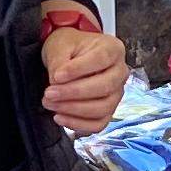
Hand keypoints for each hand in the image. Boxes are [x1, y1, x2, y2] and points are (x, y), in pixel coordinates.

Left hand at [38, 9, 128, 132]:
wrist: (71, 56)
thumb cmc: (69, 47)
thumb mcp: (60, 45)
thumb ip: (59, 61)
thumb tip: (57, 83)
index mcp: (113, 49)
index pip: (100, 60)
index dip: (78, 70)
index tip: (57, 76)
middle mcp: (120, 72)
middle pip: (104, 87)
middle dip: (74, 93)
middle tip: (50, 93)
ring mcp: (116, 93)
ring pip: (102, 108)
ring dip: (74, 110)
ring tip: (51, 104)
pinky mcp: (108, 110)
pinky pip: (99, 124)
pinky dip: (79, 124)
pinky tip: (60, 117)